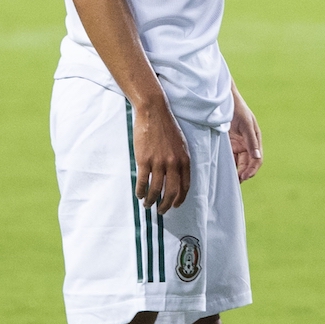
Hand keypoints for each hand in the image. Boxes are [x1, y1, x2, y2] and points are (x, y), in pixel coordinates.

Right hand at [132, 96, 190, 213]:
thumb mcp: (181, 144)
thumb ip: (180, 160)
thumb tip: (177, 177)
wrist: (154, 112)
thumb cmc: (166, 127)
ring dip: (151, 200)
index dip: (179, 199)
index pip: (185, 186)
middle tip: (161, 211)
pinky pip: (142, 182)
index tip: (175, 205)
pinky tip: (139, 194)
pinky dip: (140, 191)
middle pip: (171, 192)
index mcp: (184, 160)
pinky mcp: (144, 160)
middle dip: (166, 205)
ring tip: (147, 204)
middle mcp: (173, 163)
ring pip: (156, 190)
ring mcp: (158, 162)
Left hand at [228, 85, 262, 181]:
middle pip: (247, 164)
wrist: (222, 101)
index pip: (257, 159)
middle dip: (243, 173)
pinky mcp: (227, 146)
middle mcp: (247, 144)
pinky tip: (223, 172)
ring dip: (236, 172)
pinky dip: (228, 166)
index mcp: (254, 140)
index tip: (245, 176)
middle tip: (236, 181)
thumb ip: (251, 141)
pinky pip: (229, 159)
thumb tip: (258, 157)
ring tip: (230, 180)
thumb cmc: (237, 109)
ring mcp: (236, 146)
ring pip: (238, 163)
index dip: (252, 169)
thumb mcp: (246, 124)